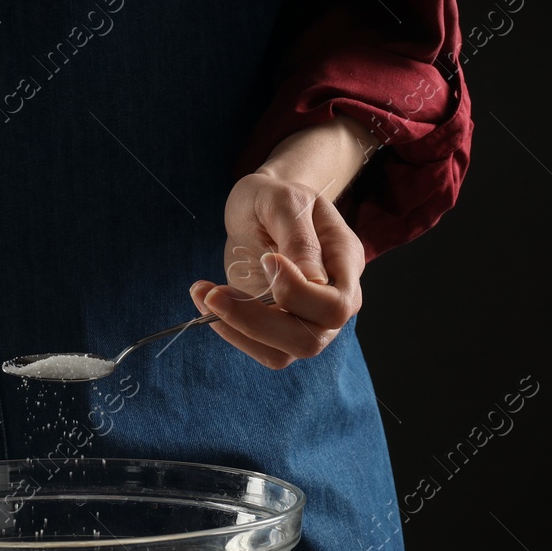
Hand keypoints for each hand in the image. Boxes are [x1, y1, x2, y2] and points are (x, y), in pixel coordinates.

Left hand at [190, 117, 373, 368]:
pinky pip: (260, 350)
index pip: (337, 305)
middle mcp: (333, 299)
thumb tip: (306, 279)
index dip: (298, 293)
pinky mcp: (276, 328)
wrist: (259, 207)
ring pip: (283, 353)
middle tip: (215, 292)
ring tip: (206, 294)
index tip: (266, 259)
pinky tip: (207, 301)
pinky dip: (229, 332)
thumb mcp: (283, 201)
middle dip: (257, 321)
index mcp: (345, 263)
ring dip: (238, 330)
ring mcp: (306, 319)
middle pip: (311, 339)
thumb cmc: (275, 198)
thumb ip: (298, 237)